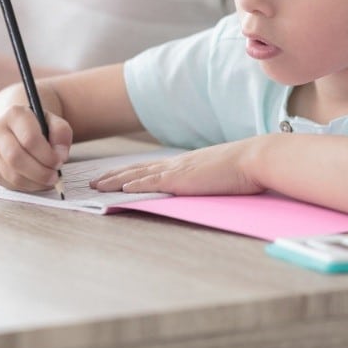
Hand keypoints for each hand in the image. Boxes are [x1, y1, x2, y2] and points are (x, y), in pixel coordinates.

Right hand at [0, 105, 72, 191]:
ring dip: (35, 182)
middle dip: (40, 172)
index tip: (59, 161)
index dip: (47, 155)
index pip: (29, 139)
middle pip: (16, 158)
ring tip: (49, 180)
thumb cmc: (36, 126)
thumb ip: (61, 133)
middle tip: (55, 176)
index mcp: (14, 115)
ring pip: (12, 175)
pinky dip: (27, 186)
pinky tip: (37, 180)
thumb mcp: (53, 121)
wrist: (14, 127)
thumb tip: (60, 155)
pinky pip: (9, 183)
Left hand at [90, 138, 264, 195]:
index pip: (149, 168)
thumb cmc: (244, 168)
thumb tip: (201, 186)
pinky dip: (133, 185)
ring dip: (114, 181)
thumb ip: (204, 179)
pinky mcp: (181, 179)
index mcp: (184, 163)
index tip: (112, 177)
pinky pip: (151, 182)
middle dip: (112, 176)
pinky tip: (119, 189)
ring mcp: (177, 170)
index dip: (128, 173)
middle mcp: (175, 164)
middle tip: (92, 182)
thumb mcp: (218, 173)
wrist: (255, 158)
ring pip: (137, 175)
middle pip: (136, 169)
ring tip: (95, 186)